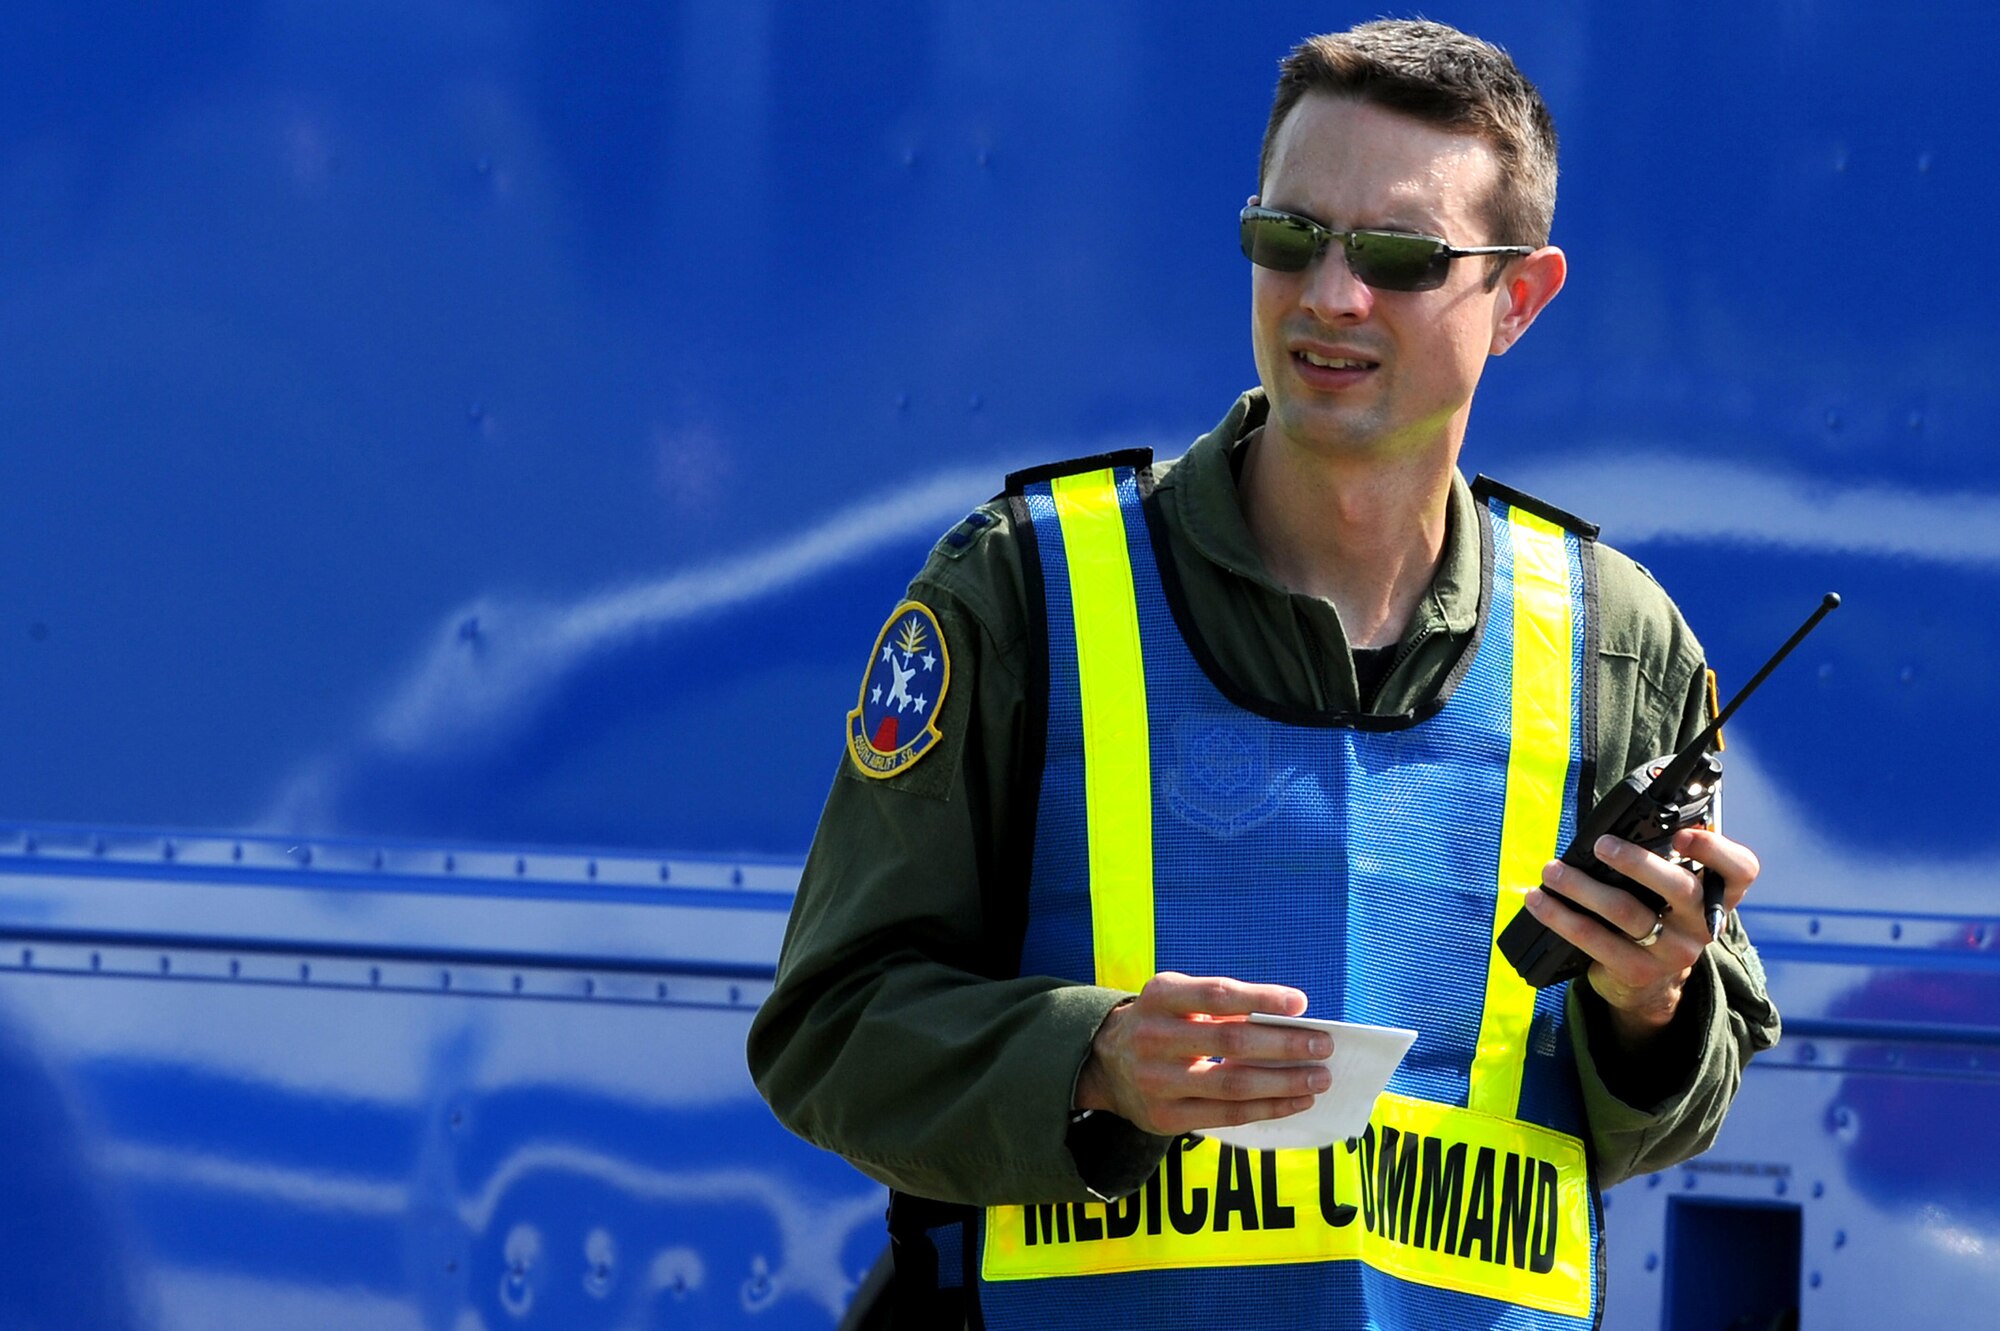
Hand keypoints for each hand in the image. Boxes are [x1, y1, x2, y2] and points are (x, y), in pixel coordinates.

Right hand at [1072, 971, 1332, 1136]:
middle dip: (1283, 1045)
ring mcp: (1157, 1081)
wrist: (1106, 1064)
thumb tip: (1291, 1019)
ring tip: (1319, 1078)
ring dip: (1283, 1083)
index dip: (1260, 999)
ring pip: (1232, 1085)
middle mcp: (1153, 1037)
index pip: (1216, 995)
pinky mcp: (1165, 1118)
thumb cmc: (1163, 1022)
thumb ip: (1223, 1004)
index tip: (1301, 1004)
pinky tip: (1295, 1101)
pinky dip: (1267, 1109)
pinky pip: (1226, 1116)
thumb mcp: (1178, 998)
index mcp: (1159, 997)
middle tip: (1323, 1046)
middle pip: (1230, 1042)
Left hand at [1525, 827, 1759, 1046]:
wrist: (1649, 983)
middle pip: (1679, 888)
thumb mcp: (1667, 889)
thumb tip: (1616, 822)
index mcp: (1717, 894)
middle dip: (1636, 861)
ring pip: (1627, 912)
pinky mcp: (1638, 970)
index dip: (1716, 850)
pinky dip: (1561, 917)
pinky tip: (1539, 901)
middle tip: (1600, 845)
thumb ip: (1660, 856)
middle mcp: (1702, 924)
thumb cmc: (1654, 912)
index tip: (1683, 834)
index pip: (1740, 870)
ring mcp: (1672, 951)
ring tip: (1552, 871)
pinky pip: (1595, 940)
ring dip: (1582, 886)